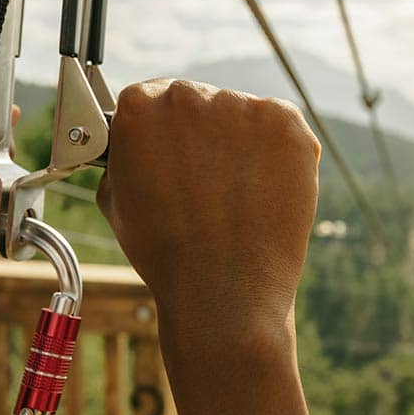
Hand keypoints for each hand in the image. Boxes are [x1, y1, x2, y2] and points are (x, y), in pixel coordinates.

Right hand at [98, 80, 369, 414]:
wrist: (227, 315)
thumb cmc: (165, 275)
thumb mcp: (123, 212)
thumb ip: (123, 164)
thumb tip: (124, 139)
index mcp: (138, 119)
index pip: (138, 99)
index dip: (150, 138)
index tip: (161, 158)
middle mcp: (189, 104)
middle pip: (187, 103)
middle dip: (190, 144)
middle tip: (196, 190)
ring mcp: (243, 118)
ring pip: (233, 115)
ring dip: (230, 152)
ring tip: (230, 204)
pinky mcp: (290, 135)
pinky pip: (275, 129)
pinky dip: (270, 158)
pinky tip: (260, 198)